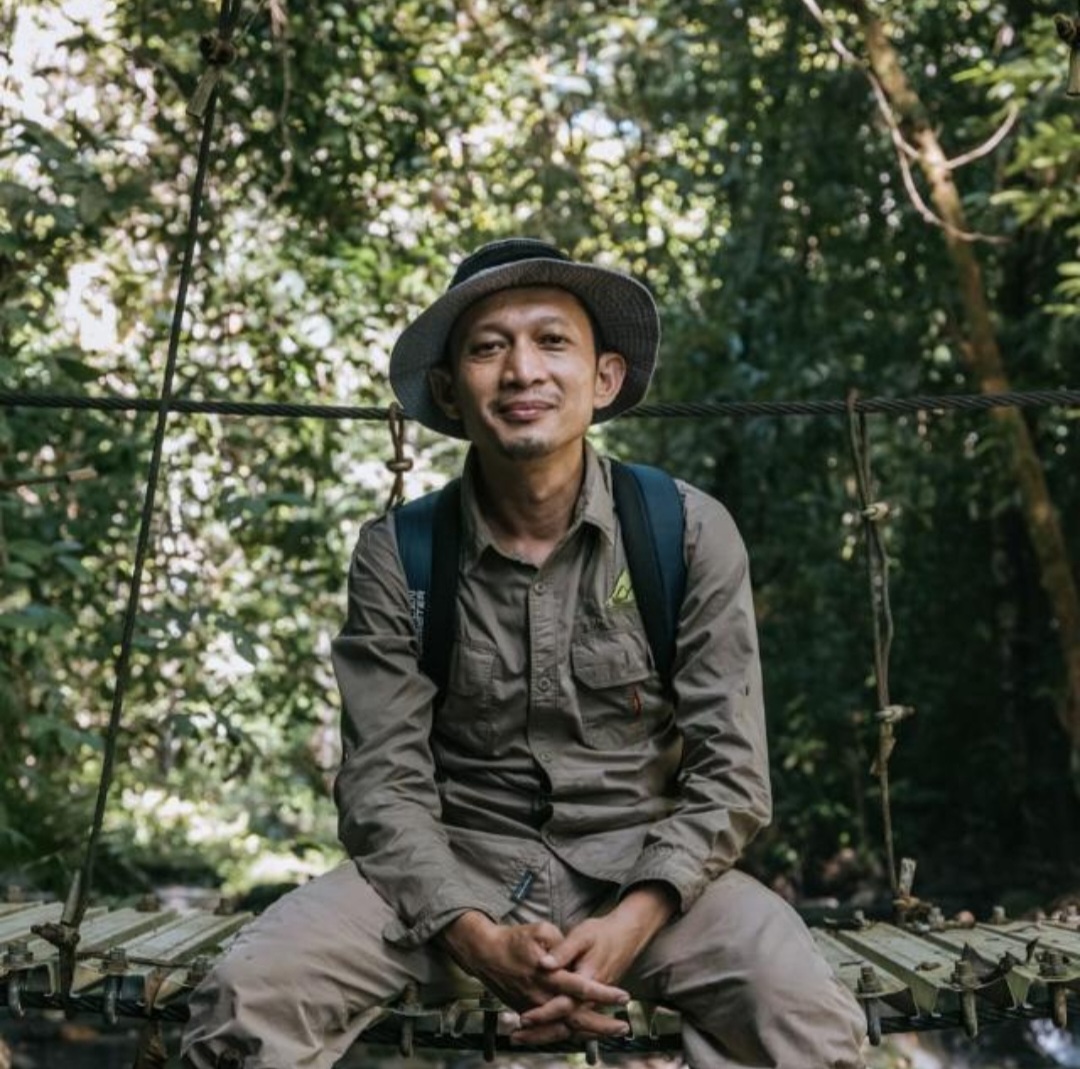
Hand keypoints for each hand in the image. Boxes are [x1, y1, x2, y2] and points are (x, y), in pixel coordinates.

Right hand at [439, 911, 629, 1017]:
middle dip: (602, 1025)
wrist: (484, 954)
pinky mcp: (527, 1011)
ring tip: (609, 1033)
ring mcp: (533, 1008)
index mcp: (548, 976)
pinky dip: (569, 1033)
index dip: (603, 994)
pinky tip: (583, 1033)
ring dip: (589, 1032)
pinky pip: (551, 1029)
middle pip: (576, 1018)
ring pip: (564, 1028)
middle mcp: (541, 997)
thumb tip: (574, 957)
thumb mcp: (539, 930)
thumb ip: (561, 944)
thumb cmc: (513, 940)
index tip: (623, 997)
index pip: (581, 988)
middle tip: (623, 1028)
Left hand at [512, 884, 676, 1044]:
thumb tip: (544, 963)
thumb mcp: (582, 935)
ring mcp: (592, 1000)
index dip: (545, 1012)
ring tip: (524, 1036)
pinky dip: (558, 1026)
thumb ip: (564, 950)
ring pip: (570, 1024)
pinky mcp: (591, 1000)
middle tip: (519, 1034)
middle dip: (542, 1030)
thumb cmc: (601, 934)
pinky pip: (574, 1020)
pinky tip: (542, 1029)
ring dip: (547, 1032)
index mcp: (588, 979)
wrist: (625, 935)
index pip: (565, 1004)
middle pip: (566, 1021)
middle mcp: (592, 996)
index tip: (525, 1017)